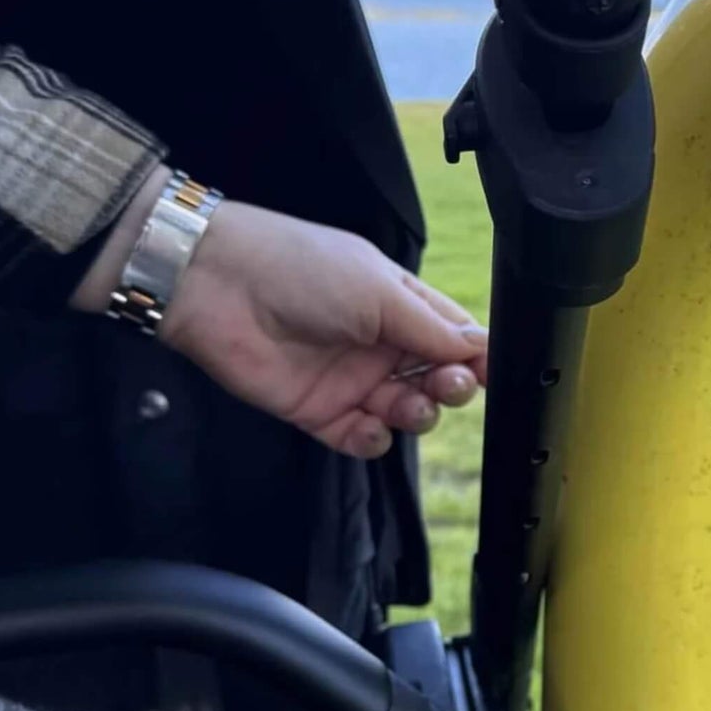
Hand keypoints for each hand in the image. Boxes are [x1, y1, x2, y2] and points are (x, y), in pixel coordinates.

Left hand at [75, 167, 486, 459]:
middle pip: (437, 380)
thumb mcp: (380, 291)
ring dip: (417, 415)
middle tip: (446, 385)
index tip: (491, 372)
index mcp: (401, 305)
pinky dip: (373, 440)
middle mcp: (381, 345)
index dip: (477, 357)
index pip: (454, 338)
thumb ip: (433, 328)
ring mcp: (352, 380)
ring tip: (406, 405)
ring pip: (406, 412)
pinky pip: (363, 439)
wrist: (219, 287)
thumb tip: (483, 350)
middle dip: (451, 388)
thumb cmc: (302, 270)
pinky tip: (368, 427)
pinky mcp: (321, 413)